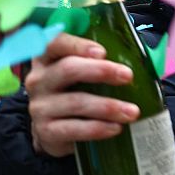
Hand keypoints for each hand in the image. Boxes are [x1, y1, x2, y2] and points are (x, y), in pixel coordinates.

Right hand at [27, 32, 137, 158]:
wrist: (53, 131)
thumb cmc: (73, 93)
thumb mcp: (79, 73)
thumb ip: (97, 62)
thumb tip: (136, 63)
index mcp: (46, 58)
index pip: (55, 43)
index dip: (78, 45)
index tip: (102, 52)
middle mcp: (39, 80)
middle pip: (68, 69)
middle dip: (101, 71)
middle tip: (127, 76)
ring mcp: (40, 106)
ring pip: (76, 102)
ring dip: (108, 106)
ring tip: (132, 112)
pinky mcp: (46, 131)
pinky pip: (74, 129)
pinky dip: (98, 128)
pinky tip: (115, 128)